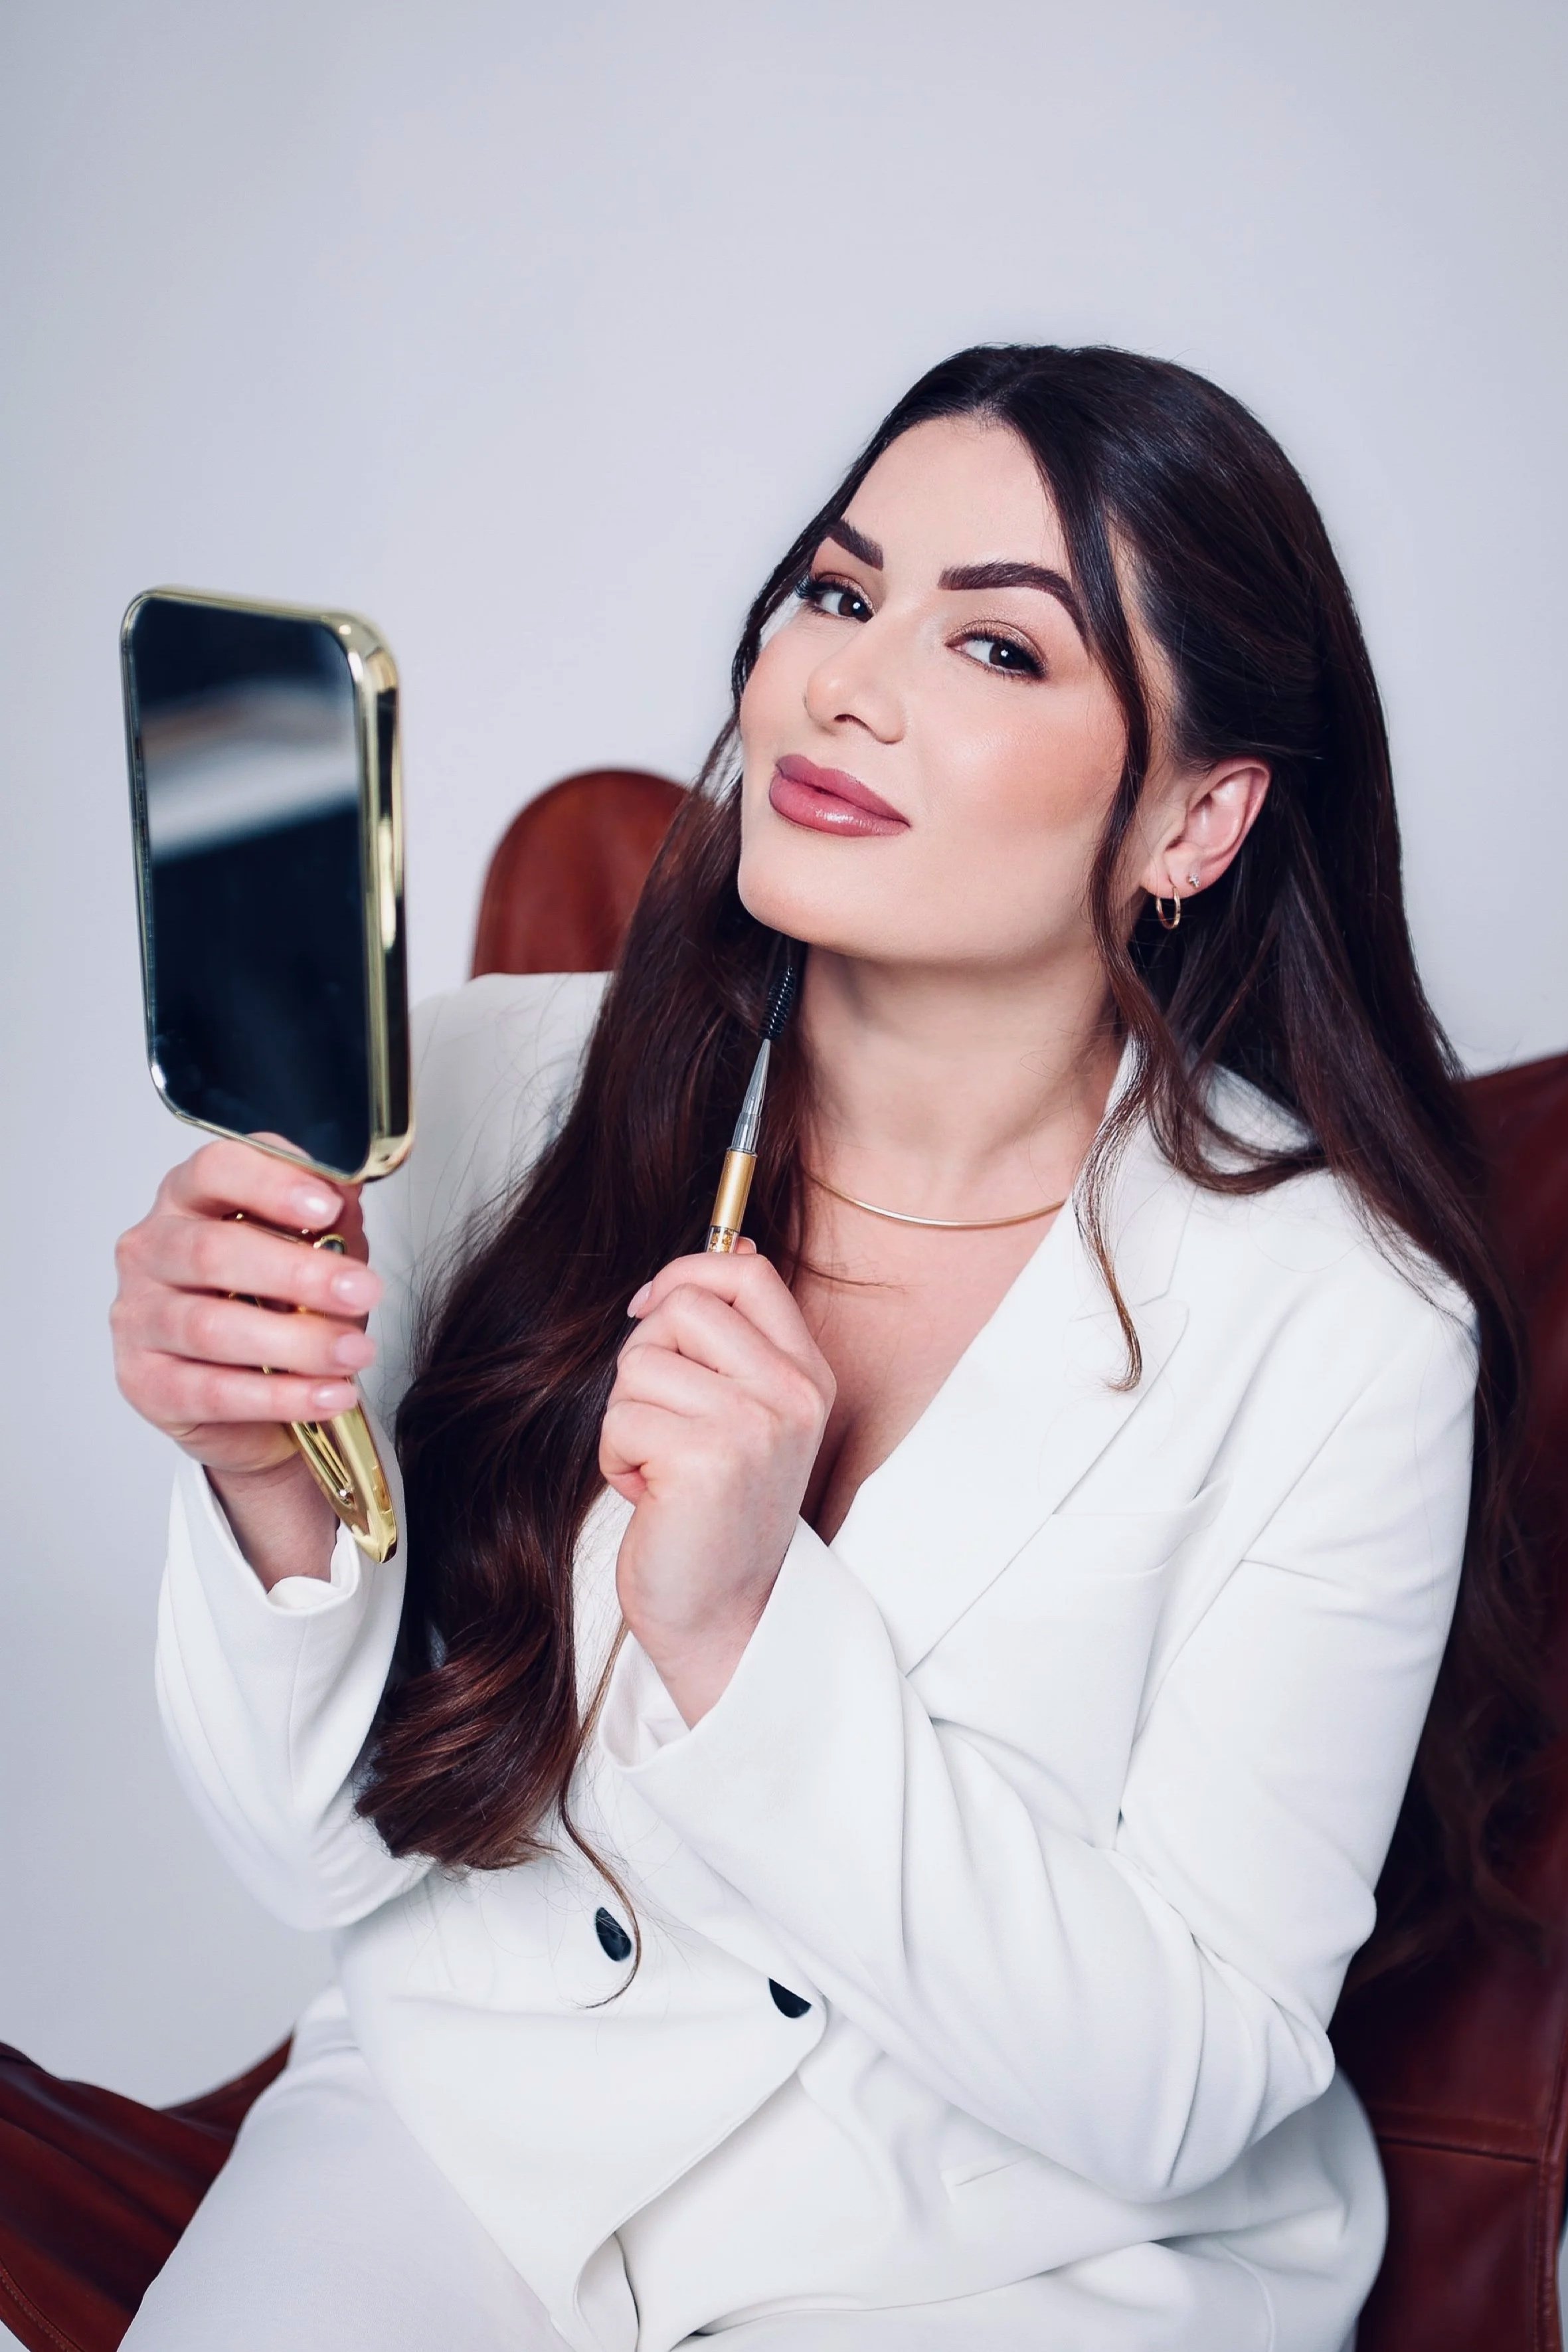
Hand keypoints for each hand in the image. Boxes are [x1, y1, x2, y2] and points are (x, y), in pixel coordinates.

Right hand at [111, 1137, 382, 1582]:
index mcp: (189, 1199)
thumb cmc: (281, 1307)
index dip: (269, 1184)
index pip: (214, 1170)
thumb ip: (331, 1217)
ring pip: (211, 1326)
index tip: (327, 1207)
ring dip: (296, 1341)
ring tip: (354, 1352)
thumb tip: (351, 1183)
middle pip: (212, 1251)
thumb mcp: (318, 1251)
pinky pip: (212, 1391)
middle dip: (297, 1273)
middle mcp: (151, 1251)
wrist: (257, 1400)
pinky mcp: (146, 1384)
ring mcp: (138, 1319)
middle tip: (363, 1290)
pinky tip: (328, 1394)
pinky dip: (279, 1395)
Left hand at [601, 1248, 834, 1724]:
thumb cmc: (717, 1516)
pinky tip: (650, 1495)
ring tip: (659, 1466)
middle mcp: (791, 1395)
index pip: (747, 1273)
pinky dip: (616, 1459)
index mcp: (807, 1376)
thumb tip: (729, 1251)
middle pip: (681, 1307)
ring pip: (640, 1363)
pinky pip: (620, 1419)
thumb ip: (737, 1342)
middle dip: (644, 1358)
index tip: (648, 1310)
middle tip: (660, 1420)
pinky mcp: (704, 1460)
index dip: (685, 1274)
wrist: (725, 1617)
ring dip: (627, 1418)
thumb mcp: (748, 1416)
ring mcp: (753, 1425)